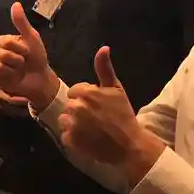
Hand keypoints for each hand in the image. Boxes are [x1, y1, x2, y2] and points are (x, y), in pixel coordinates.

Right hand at [0, 3, 59, 111]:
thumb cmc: (37, 58)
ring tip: (18, 72)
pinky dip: (6, 80)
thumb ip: (22, 23)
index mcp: (4, 41)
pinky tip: (13, 80)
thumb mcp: (32, 39)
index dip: (18, 47)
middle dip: (14, 59)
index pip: (4, 41)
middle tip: (23, 62)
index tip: (27, 51)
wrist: (40, 78)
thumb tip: (15, 3)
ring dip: (11, 70)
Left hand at [58, 47, 164, 183]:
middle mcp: (75, 107)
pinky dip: (74, 138)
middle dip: (80, 110)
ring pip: (64, 120)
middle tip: (96, 119)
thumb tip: (103, 48)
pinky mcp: (70, 140)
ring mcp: (72, 125)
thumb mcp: (116, 89)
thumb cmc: (123, 115)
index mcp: (85, 92)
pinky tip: (88, 139)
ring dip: (74, 124)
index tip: (99, 106)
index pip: (75, 91)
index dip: (87, 98)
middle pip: (69, 105)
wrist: (128, 145)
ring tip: (91, 129)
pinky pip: (65, 135)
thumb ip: (105, 68)